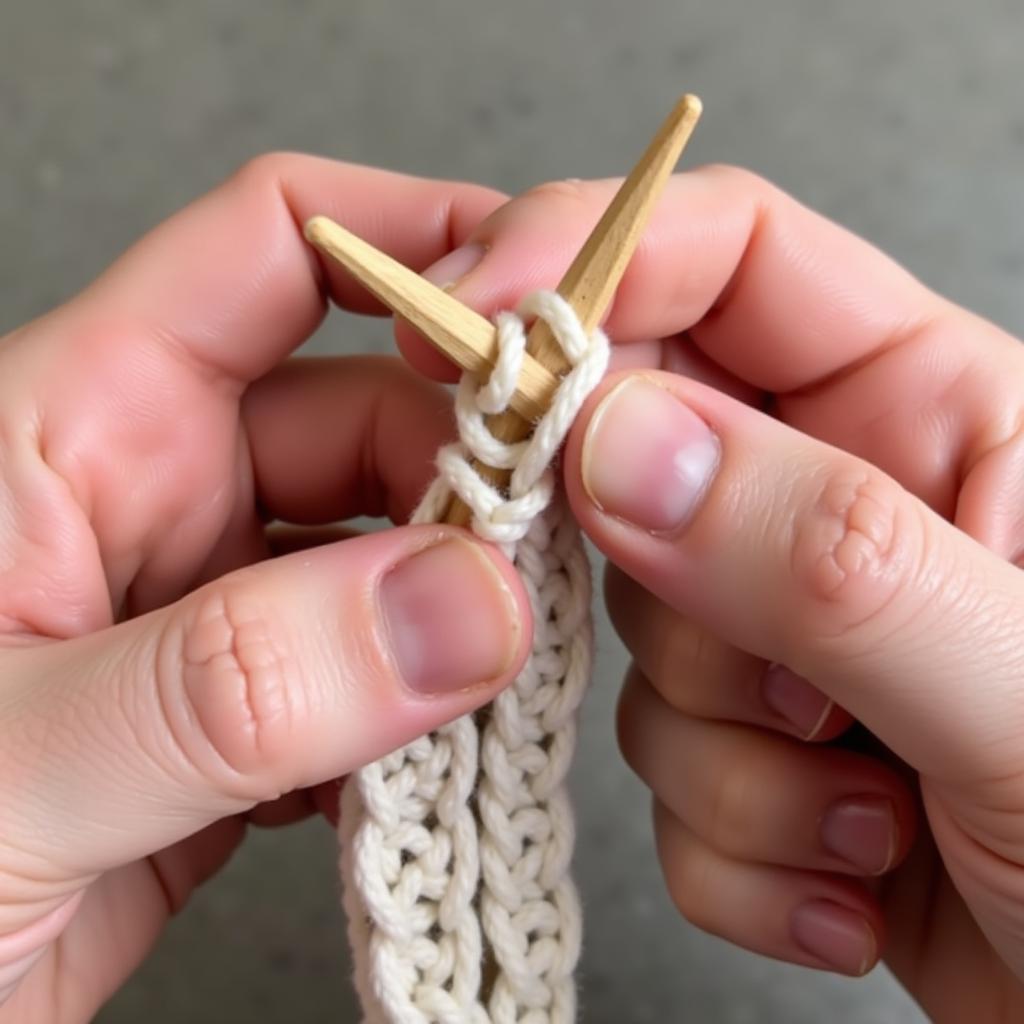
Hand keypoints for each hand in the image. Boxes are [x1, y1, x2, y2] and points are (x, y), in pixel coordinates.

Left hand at [0, 156, 532, 1020]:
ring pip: (390, 551)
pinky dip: (425, 712)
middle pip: (372, 413)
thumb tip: (463, 607)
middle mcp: (157, 496)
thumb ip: (232, 680)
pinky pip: (374, 671)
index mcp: (82, 426)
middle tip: (542, 572)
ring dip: (461, 609)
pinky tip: (435, 764)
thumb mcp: (14, 765)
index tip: (542, 314)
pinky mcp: (241, 715)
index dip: (418, 245)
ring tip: (505, 679)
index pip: (277, 249)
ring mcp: (208, 608)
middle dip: (475, 475)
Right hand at [405, 166, 1023, 1022]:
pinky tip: (856, 877)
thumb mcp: (1021, 690)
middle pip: (641, 458)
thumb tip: (622, 447)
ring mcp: (787, 628)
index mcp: (932, 412)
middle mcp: (841, 500)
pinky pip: (659, 771)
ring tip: (873, 811)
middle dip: (660, 583)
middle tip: (757, 674)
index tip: (469, 319)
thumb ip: (828, 555)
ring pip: (641, 639)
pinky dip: (738, 846)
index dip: (589, 257)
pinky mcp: (753, 747)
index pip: (733, 260)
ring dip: (728, 752)